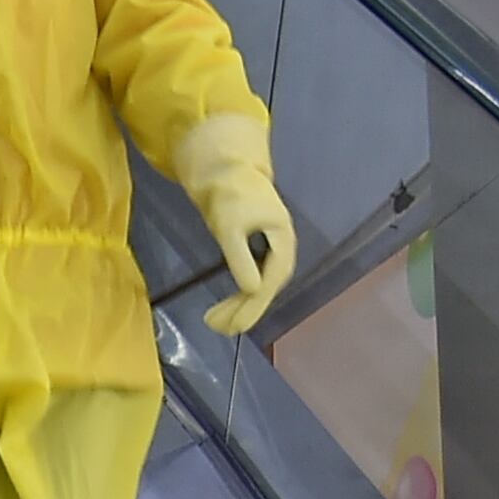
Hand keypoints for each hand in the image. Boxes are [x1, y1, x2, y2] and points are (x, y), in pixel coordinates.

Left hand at [177, 115, 294, 335]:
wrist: (226, 169)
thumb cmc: (229, 193)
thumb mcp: (230, 226)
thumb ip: (240, 257)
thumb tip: (253, 291)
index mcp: (282, 239)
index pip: (272, 280)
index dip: (254, 304)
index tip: (233, 324)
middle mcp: (282, 246)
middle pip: (268, 287)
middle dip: (245, 310)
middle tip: (218, 329)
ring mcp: (272, 248)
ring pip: (261, 285)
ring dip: (241, 306)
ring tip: (215, 322)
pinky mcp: (259, 249)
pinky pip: (254, 278)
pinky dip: (240, 294)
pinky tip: (228, 306)